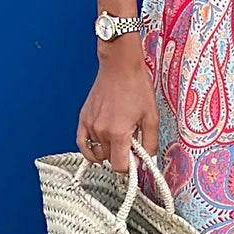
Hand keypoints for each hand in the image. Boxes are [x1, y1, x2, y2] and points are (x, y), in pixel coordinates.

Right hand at [77, 34, 158, 172]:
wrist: (120, 66)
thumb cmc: (136, 86)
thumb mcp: (151, 117)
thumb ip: (150, 142)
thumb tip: (147, 160)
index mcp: (118, 132)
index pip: (120, 166)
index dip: (130, 167)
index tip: (136, 161)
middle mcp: (100, 131)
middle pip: (109, 159)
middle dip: (121, 156)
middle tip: (131, 143)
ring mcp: (89, 125)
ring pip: (97, 152)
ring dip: (108, 150)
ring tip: (119, 138)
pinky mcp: (83, 118)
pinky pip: (82, 143)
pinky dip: (89, 150)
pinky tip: (98, 150)